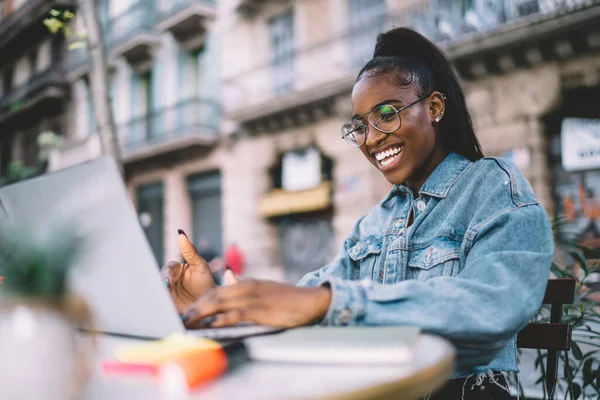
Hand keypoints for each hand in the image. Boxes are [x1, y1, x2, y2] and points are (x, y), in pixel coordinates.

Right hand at [160, 230, 215, 312]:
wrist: (212, 304)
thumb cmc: (206, 282)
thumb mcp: (200, 266)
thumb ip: (190, 251)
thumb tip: (181, 233)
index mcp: (174, 270)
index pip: (167, 270)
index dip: (166, 276)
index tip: (166, 283)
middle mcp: (168, 282)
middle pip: (159, 284)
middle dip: (158, 289)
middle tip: (161, 295)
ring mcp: (166, 295)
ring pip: (158, 296)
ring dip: (158, 300)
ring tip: (161, 307)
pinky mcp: (167, 308)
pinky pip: (161, 308)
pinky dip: (160, 310)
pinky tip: (163, 314)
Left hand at [182, 280, 331, 328]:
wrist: (309, 300)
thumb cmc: (286, 298)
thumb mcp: (262, 289)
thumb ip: (242, 285)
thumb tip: (227, 277)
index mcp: (246, 284)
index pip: (216, 291)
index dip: (199, 301)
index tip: (186, 311)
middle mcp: (247, 288)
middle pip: (214, 295)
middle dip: (195, 307)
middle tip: (181, 318)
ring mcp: (254, 298)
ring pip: (221, 302)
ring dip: (202, 312)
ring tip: (188, 321)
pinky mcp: (262, 310)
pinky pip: (238, 313)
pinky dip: (223, 318)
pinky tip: (213, 323)